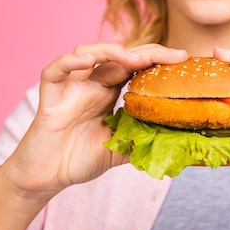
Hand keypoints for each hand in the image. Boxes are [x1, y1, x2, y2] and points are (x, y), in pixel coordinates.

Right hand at [4, 43, 187, 198]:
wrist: (46, 177)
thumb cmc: (79, 159)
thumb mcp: (120, 150)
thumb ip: (143, 141)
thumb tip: (178, 141)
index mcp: (109, 92)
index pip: (136, 67)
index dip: (158, 60)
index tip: (184, 60)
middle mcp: (91, 83)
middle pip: (119, 55)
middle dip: (148, 52)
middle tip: (175, 56)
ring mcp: (70, 87)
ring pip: (88, 52)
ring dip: (112, 52)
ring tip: (135, 60)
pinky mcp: (49, 97)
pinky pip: (55, 71)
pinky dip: (69, 63)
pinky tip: (87, 62)